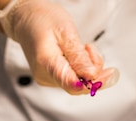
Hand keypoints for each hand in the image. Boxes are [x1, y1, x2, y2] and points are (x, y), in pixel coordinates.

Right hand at [0, 0, 117, 93]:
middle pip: (78, 87)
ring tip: (83, 48)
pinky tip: (78, 55)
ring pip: (77, 84)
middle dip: (93, 73)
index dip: (93, 82)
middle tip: (94, 52)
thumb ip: (78, 56)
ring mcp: (48, 79)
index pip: (72, 84)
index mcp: (46, 62)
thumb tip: (92, 76)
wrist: (27, 19)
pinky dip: (81, 70)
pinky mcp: (52, 78)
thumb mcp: (66, 31)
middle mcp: (45, 75)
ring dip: (88, 69)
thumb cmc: (44, 20)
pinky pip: (73, 80)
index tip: (107, 73)